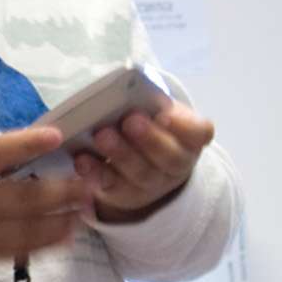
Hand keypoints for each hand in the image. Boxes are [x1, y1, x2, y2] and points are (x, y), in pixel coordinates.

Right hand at [0, 126, 92, 268]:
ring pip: (28, 229)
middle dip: (63, 191)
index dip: (27, 143)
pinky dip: (45, 243)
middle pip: (25, 198)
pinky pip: (17, 250)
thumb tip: (21, 151)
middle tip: (89, 184)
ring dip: (62, 220)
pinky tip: (65, 235)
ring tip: (85, 210)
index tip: (57, 135)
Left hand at [76, 102, 213, 222]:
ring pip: (141, 173)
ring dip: (121, 154)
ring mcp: (151, 183)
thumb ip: (147, 104)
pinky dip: (95, 172)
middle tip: (130, 121)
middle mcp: (176, 164)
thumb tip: (126, 87)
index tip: (165, 114)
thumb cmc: (146, 128)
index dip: (185, 125)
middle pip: (171, 157)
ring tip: (102, 136)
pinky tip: (82, 159)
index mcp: (189, 139)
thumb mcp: (153, 113)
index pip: (200, 132)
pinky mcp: (123, 194)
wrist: (137, 168)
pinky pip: (111, 186)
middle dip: (150, 139)